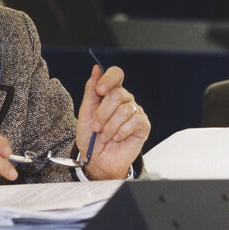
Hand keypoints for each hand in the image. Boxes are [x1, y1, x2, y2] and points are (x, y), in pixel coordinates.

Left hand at [76, 64, 149, 179]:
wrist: (97, 160)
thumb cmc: (91, 136)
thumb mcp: (85, 112)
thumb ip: (91, 90)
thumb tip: (96, 69)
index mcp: (110, 93)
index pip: (116, 74)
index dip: (109, 79)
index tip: (99, 91)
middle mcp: (125, 100)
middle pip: (118, 94)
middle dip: (103, 113)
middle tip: (96, 126)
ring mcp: (135, 112)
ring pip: (125, 110)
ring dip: (110, 126)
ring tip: (104, 136)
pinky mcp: (143, 126)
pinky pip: (134, 122)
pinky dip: (121, 132)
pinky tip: (116, 138)